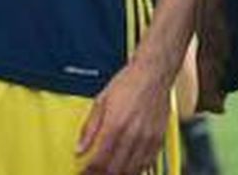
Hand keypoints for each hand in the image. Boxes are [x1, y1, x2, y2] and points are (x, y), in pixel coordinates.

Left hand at [76, 57, 174, 174]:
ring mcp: (147, 138)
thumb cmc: (128, 83)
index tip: (83, 173)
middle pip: (114, 169)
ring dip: (118, 174)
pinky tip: (128, 168)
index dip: (88, 172)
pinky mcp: (158, 139)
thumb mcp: (101, 101)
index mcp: (114, 125)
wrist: (153, 72)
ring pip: (131, 170)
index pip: (99, 161)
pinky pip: (147, 163)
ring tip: (110, 172)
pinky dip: (136, 170)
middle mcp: (131, 134)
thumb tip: (79, 148)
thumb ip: (89, 128)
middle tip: (94, 174)